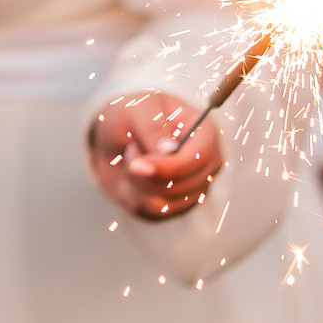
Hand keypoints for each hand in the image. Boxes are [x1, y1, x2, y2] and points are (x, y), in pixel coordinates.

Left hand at [88, 92, 223, 220]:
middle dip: (146, 175)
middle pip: (184, 185)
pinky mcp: (177, 206)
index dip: (170, 166)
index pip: (201, 157)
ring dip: (137, 186)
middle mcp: (207, 163)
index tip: (136, 165)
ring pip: (168, 204)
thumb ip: (152, 127)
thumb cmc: (131, 115)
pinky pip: (154, 213)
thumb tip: (169, 151)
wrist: (115, 137)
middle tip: (128, 151)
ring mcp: (195, 187)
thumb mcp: (136, 109)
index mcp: (204, 131)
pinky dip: (133, 197)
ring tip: (130, 161)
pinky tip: (130, 178)